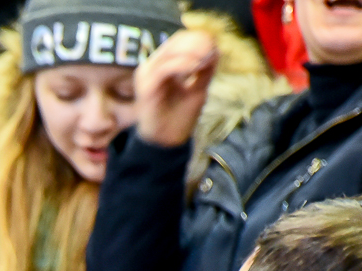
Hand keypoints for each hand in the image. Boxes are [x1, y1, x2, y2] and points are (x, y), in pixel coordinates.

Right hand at [134, 30, 218, 147]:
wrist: (167, 142)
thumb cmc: (179, 117)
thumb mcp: (198, 87)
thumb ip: (205, 69)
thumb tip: (215, 47)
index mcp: (162, 65)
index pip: (179, 40)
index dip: (199, 38)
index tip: (216, 46)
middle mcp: (151, 66)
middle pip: (175, 41)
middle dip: (197, 43)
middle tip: (213, 51)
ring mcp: (146, 75)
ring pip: (170, 51)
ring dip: (193, 52)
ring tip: (206, 61)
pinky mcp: (145, 86)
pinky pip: (166, 67)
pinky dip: (184, 65)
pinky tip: (197, 69)